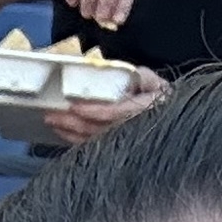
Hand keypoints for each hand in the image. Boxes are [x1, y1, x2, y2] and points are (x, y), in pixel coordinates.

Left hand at [38, 57, 166, 140]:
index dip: (92, 111)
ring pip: (91, 140)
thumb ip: (142, 77)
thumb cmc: (161, 99)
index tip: (73, 106)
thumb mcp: (156, 83)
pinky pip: (92, 146)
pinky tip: (63, 133)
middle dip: (71, 123)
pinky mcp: (114, 147)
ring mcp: (121, 141)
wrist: (171, 121)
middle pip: (96, 129)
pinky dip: (75, 141)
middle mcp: (130, 129)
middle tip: (51, 115)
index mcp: (142, 110)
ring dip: (69, 132)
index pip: (113, 113)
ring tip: (52, 122)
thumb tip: (129, 74)